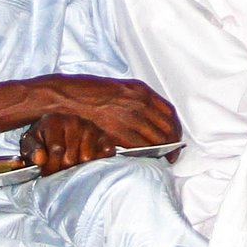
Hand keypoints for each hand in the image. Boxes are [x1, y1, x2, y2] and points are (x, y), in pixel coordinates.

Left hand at [26, 112, 116, 172]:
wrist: (57, 130)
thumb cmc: (42, 140)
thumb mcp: (30, 144)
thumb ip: (32, 151)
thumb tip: (40, 159)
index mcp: (54, 121)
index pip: (57, 149)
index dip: (51, 166)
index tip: (47, 174)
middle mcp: (74, 121)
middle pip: (72, 157)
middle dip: (63, 170)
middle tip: (59, 172)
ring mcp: (91, 128)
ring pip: (88, 158)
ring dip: (79, 168)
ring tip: (71, 168)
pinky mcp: (104, 136)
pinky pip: (106, 153)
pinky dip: (98, 162)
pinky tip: (88, 164)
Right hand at [35, 75, 179, 151]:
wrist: (70, 95)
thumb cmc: (91, 92)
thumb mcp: (120, 88)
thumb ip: (137, 100)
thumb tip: (152, 117)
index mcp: (141, 90)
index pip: (169, 112)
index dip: (175, 127)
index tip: (176, 137)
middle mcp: (139, 102)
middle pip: (168, 127)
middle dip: (173, 143)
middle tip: (173, 154)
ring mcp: (130, 116)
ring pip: (158, 139)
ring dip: (164, 151)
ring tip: (163, 158)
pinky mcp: (119, 130)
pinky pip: (141, 146)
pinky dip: (148, 153)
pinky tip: (147, 158)